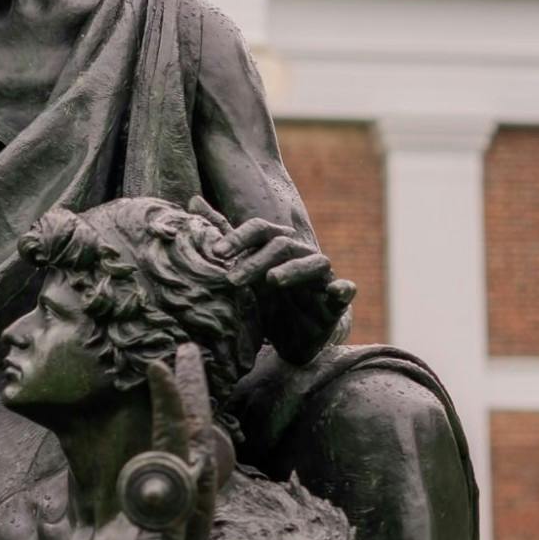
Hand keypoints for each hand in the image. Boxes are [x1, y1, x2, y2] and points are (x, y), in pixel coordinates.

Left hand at [195, 199, 354, 365]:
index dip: (240, 237)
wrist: (292, 339)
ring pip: (315, 262)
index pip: (260, 230)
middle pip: (283, 245)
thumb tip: (193, 200)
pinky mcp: (336, 302)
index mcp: (277, 248)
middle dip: (256, 261)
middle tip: (233, 280)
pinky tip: (337, 291)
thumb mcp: (240, 273)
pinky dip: (343, 288)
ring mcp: (321, 277)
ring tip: (272, 281)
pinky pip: (345, 289)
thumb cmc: (266, 301)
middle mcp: (301, 256)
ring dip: (294, 269)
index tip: (217, 254)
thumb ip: (221, 237)